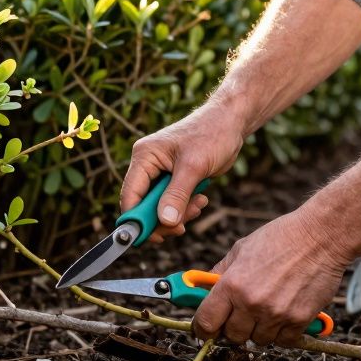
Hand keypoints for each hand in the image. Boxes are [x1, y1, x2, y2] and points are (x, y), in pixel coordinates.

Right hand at [121, 104, 245, 240]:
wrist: (230, 123)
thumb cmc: (212, 134)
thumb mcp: (194, 167)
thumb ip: (177, 195)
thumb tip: (164, 221)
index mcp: (144, 156)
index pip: (130, 195)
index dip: (137, 219)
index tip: (153, 237)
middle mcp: (148, 165)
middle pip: (143, 205)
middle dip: (162, 219)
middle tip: (181, 227)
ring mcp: (160, 173)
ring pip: (159, 207)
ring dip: (178, 214)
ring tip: (198, 205)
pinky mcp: (173, 179)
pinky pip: (172, 202)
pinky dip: (185, 207)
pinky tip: (200, 199)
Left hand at [194, 210, 350, 346]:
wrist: (320, 237)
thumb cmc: (279, 238)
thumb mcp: (241, 249)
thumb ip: (220, 273)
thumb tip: (203, 290)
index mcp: (232, 285)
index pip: (206, 322)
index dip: (202, 328)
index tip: (205, 329)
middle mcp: (252, 303)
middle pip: (232, 336)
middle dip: (233, 328)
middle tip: (241, 315)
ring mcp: (276, 314)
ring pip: (259, 340)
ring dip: (259, 330)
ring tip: (267, 308)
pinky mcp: (299, 320)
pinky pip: (283, 341)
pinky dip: (282, 332)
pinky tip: (284, 313)